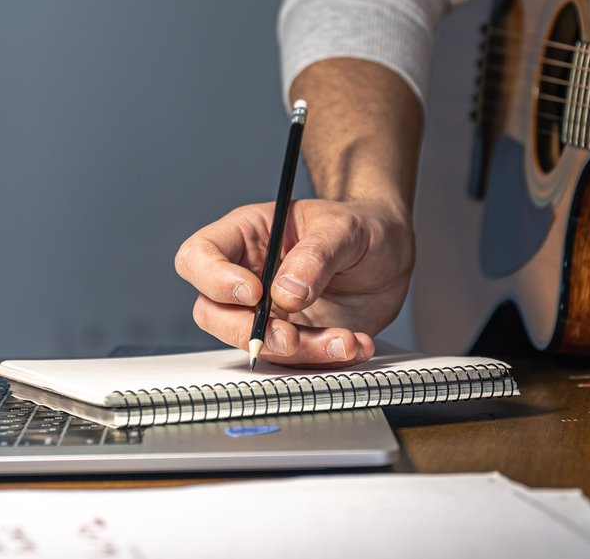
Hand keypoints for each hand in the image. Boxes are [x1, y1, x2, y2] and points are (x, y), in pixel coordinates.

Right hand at [174, 198, 414, 366]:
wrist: (390, 254)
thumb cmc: (360, 227)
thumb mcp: (344, 229)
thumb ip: (315, 256)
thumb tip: (286, 293)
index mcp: (246, 236)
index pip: (199, 257)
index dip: (214, 279)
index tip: (254, 292)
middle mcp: (248, 276)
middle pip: (211, 312)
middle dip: (247, 331)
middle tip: (289, 335)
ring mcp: (268, 312)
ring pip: (255, 345)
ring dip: (299, 351)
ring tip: (344, 340)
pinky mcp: (294, 339)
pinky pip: (295, 361)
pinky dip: (325, 360)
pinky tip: (354, 343)